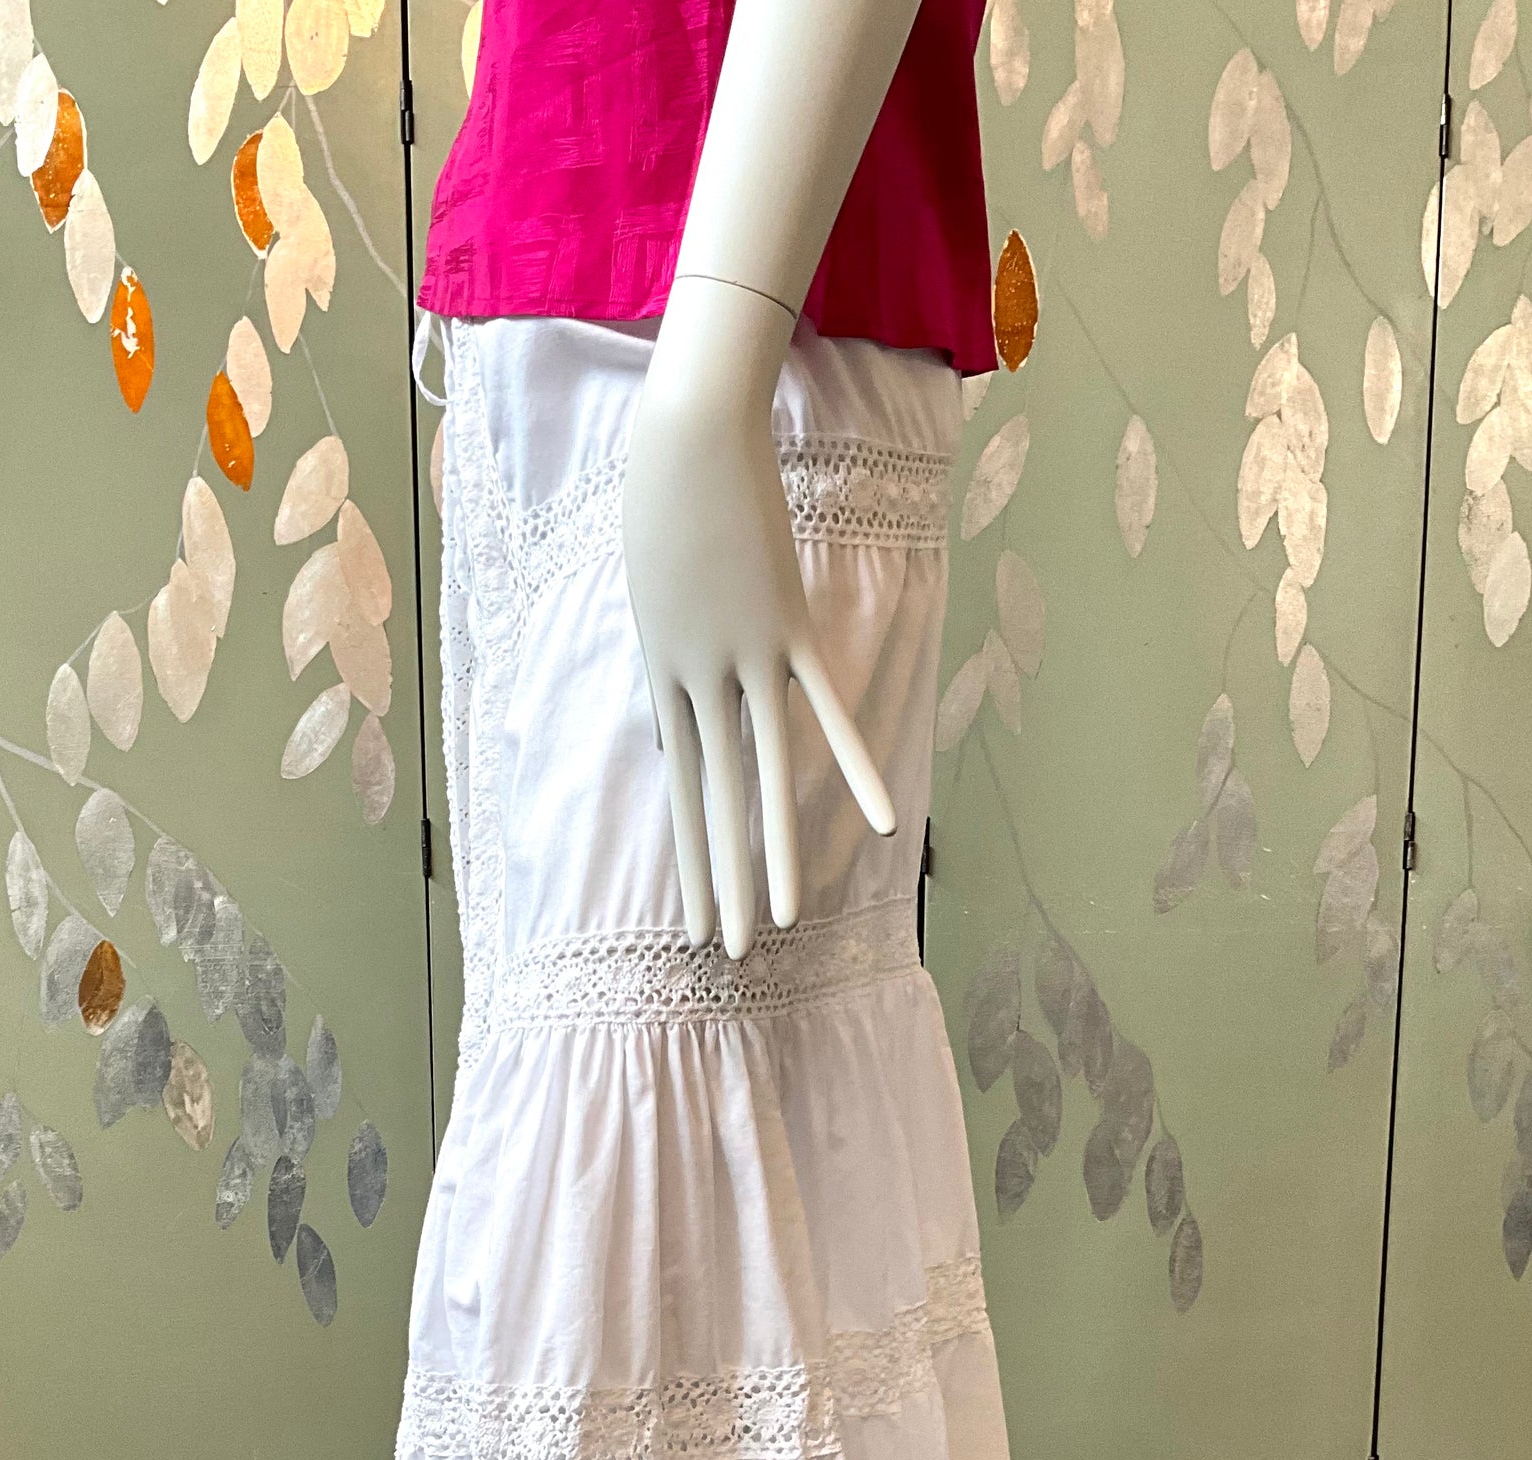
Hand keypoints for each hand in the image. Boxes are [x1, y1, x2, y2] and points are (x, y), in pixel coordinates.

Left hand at [622, 275, 895, 959]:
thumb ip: (667, 670)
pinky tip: (882, 820)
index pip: (681, 791)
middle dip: (723, 884)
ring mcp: (744, 659)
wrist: (683, 433)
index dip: (693, 860)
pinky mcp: (786, 629)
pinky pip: (826, 714)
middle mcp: (699, 682)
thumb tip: (670, 728)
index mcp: (664, 676)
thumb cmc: (661, 498)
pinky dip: (855, 767)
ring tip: (785, 922)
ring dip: (776, 855)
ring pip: (763, 777)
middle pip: (714, 804)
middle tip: (728, 953)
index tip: (696, 917)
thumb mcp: (649, 594)